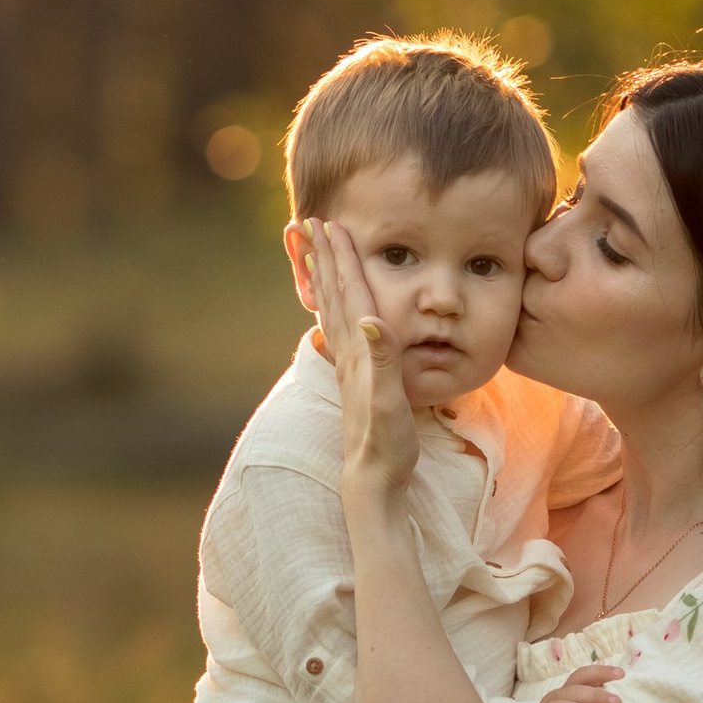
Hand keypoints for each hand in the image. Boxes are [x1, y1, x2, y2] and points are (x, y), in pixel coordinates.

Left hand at [304, 217, 419, 499]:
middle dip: (324, 257)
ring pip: (331, 310)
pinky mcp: (354, 379)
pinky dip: (332, 308)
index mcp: (360, 350)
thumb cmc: (386, 442)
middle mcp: (349, 353)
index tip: (330, 224)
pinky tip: (333, 307)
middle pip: (333, 294)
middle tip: (311, 223)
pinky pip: (338, 330)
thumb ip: (383, 359)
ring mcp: (348, 366)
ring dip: (323, 278)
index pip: (350, 293)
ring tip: (311, 253)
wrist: (373, 478)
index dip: (341, 258)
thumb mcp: (391, 400)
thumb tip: (372, 320)